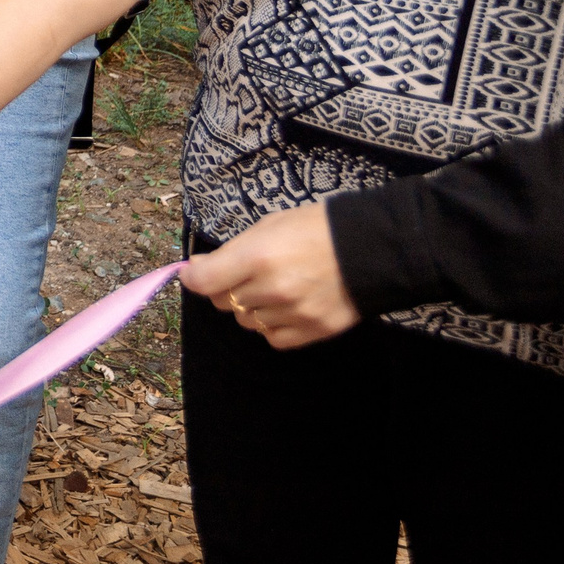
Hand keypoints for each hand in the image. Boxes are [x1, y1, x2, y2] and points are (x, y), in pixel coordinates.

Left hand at [180, 203, 358, 348]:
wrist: (370, 248)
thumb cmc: (315, 228)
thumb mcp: (268, 226)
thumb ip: (231, 252)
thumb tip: (196, 270)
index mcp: (257, 257)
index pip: (204, 282)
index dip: (193, 277)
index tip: (194, 273)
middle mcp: (272, 289)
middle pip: (224, 302)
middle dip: (227, 288)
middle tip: (248, 273)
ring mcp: (293, 314)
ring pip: (246, 321)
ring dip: (251, 307)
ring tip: (275, 287)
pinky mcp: (312, 332)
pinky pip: (272, 338)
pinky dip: (272, 325)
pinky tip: (287, 307)